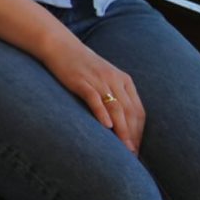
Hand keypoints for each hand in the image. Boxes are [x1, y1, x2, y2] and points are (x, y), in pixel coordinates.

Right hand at [42, 35, 144, 152]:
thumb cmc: (81, 65)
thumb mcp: (104, 77)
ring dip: (122, 129)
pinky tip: (106, 126)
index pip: (138, 110)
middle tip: (132, 153)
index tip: (137, 148)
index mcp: (124, 80)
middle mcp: (115, 80)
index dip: (140, 131)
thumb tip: (120, 121)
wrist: (59, 46)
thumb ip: (115, 94)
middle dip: (133, 135)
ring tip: (124, 147)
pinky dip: (102, 113)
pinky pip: (95, 98)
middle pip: (129, 111)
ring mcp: (98, 80)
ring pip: (116, 108)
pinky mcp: (81, 81)